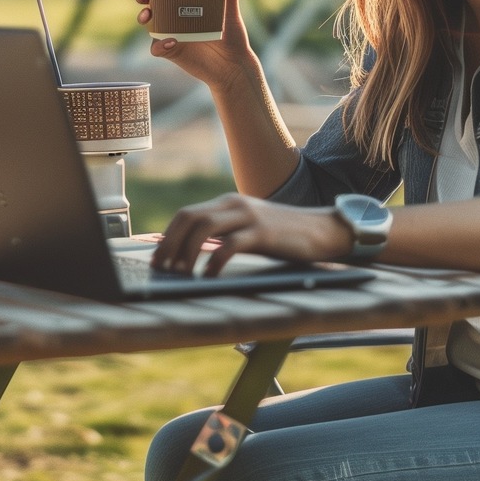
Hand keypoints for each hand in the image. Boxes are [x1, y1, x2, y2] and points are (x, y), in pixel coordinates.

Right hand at [135, 0, 254, 90]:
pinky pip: (156, 48)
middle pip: (151, 4)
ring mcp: (171, 35)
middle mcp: (175, 20)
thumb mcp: (231, 13)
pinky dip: (159, 44)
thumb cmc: (233, 39)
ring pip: (148, 24)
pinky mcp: (171, 52)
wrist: (233, 66)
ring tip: (148, 15)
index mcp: (186, 7)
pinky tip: (171, 41)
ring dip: (143, 16)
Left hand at [152, 193, 349, 276]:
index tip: (157, 258)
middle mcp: (234, 205)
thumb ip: (224, 234)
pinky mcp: (263, 232)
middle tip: (161, 268)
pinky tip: (209, 276)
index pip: (186, 214)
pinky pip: (230, 245)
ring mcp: (248, 216)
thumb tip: (193, 253)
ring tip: (180, 274)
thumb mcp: (249, 230)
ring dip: (186, 252)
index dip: (167, 236)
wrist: (322, 229)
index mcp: (228, 204)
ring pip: (203, 227)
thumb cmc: (284, 235)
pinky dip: (214, 261)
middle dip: (169, 244)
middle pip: (188, 218)